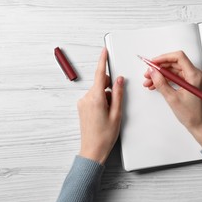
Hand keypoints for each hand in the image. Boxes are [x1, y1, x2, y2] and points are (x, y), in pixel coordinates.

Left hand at [77, 48, 123, 163]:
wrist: (92, 150)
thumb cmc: (105, 136)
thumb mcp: (117, 114)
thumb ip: (118, 94)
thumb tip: (119, 80)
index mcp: (95, 98)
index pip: (100, 74)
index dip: (103, 61)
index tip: (104, 51)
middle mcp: (86, 98)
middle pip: (100, 83)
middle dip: (110, 87)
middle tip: (116, 104)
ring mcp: (83, 103)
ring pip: (98, 91)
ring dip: (106, 96)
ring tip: (110, 113)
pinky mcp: (82, 107)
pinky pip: (94, 98)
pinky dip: (101, 101)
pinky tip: (105, 114)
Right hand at [143, 51, 201, 147]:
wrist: (199, 125)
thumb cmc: (192, 114)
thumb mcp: (172, 98)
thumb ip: (161, 83)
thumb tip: (152, 72)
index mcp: (194, 75)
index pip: (178, 57)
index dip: (164, 58)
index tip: (153, 62)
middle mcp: (194, 75)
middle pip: (174, 64)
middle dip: (159, 68)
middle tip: (148, 74)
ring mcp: (192, 79)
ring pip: (173, 71)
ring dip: (160, 75)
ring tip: (149, 82)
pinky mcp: (189, 84)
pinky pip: (175, 78)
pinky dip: (165, 80)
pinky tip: (155, 85)